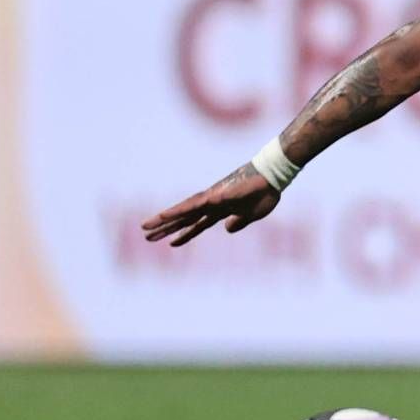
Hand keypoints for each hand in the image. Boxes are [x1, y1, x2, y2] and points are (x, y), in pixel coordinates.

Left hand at [141, 164, 280, 247]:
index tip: (170, 243)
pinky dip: (179, 210)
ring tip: (146, 227)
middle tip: (146, 235)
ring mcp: (213, 198)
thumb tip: (227, 228)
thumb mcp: (252, 215)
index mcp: (221, 210)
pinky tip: (166, 215)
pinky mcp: (216, 195)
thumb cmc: (266, 192)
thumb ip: (239, 222)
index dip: (184, 234)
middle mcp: (212, 203)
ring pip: (184, 210)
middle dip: (166, 227)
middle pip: (185, 217)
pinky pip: (193, 204)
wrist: (274, 177)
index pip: (198, 224)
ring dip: (165, 219)